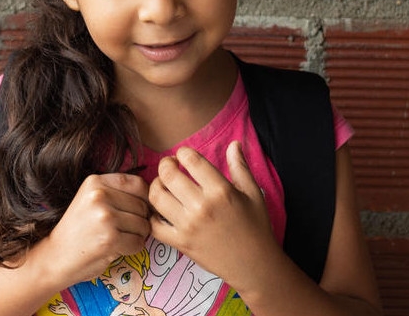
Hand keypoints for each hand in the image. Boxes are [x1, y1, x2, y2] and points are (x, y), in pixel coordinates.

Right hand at [38, 173, 151, 285]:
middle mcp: (99, 195)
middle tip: (123, 230)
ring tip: (118, 239)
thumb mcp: (90, 199)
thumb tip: (154, 193)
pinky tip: (116, 249)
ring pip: (144, 225)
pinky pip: (138, 242)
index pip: (138, 183)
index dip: (143, 199)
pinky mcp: (110, 239)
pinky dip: (132, 249)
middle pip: (143, 205)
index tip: (135, 211)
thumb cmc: (78, 230)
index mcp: (95, 181)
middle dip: (139, 220)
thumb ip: (116, 192)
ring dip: (137, 236)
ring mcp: (105, 217)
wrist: (55, 256)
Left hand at [147, 141, 276, 283]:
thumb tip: (234, 143)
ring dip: (156, 186)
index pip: (192, 160)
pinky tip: (161, 210)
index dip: (183, 153)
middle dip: (165, 164)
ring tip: (164, 185)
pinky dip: (152, 215)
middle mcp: (202, 207)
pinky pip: (154, 226)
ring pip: (157, 197)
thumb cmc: (256, 227)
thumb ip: (240, 167)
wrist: (253, 264)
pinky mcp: (180, 243)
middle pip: (168, 175)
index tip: (184, 155)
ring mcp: (188, 226)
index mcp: (221, 191)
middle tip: (170, 165)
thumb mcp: (253, 193)